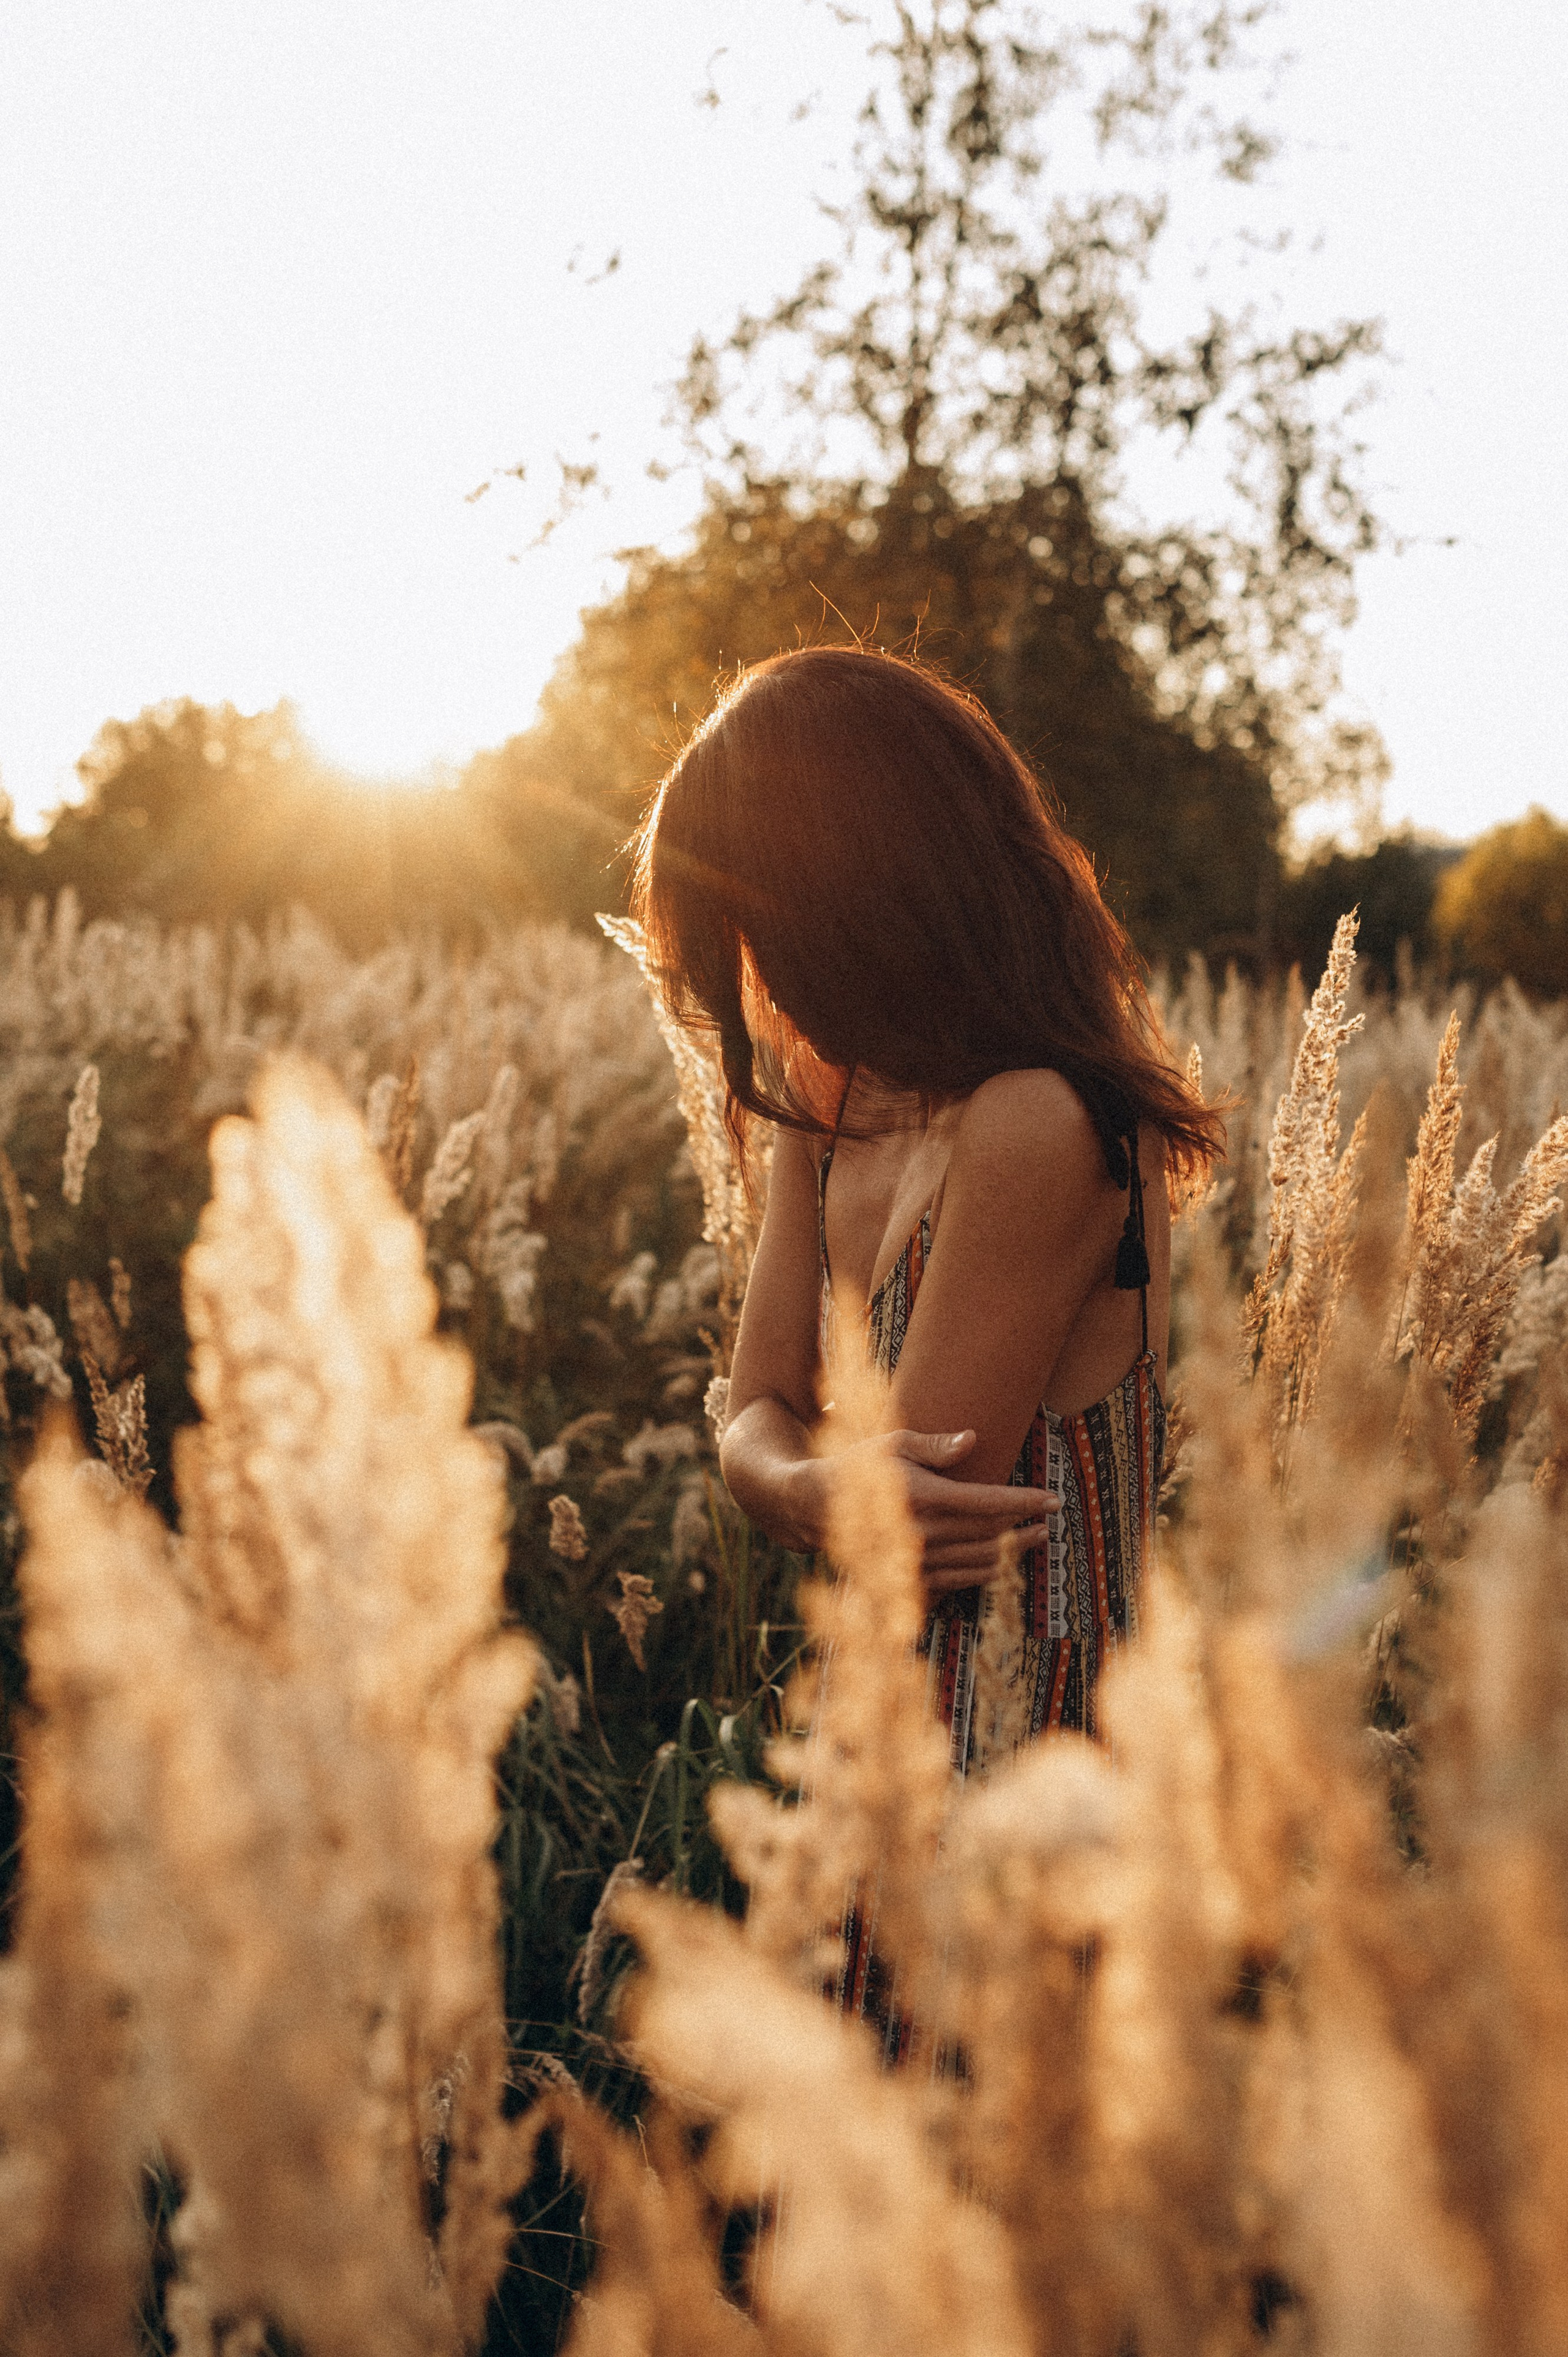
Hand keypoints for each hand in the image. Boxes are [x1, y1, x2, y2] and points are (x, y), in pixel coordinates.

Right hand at [810, 1426, 1057, 1598]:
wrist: (816, 1508)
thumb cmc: (858, 1466)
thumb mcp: (892, 1443)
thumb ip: (934, 1446)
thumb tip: (973, 1439)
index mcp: (924, 1497)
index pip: (989, 1502)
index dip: (1025, 1502)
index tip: (1052, 1500)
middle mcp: (924, 1534)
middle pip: (992, 1534)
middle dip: (1025, 1527)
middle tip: (1049, 1519)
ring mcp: (918, 1562)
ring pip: (980, 1562)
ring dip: (1013, 1552)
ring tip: (1036, 1540)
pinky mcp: (910, 1579)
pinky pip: (959, 1582)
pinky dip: (985, 1574)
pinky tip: (1002, 1563)